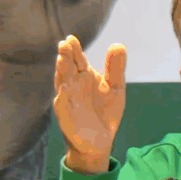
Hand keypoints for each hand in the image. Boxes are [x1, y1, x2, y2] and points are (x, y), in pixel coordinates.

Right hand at [54, 36, 126, 173]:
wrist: (100, 141)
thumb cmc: (105, 111)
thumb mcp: (115, 88)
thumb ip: (115, 68)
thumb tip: (119, 44)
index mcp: (84, 76)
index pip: (78, 59)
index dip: (74, 50)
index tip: (71, 39)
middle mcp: (72, 85)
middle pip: (67, 68)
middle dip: (66, 57)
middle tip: (64, 44)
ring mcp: (67, 100)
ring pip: (62, 84)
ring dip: (61, 73)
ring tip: (62, 60)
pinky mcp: (66, 116)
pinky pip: (63, 106)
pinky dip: (63, 97)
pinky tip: (64, 89)